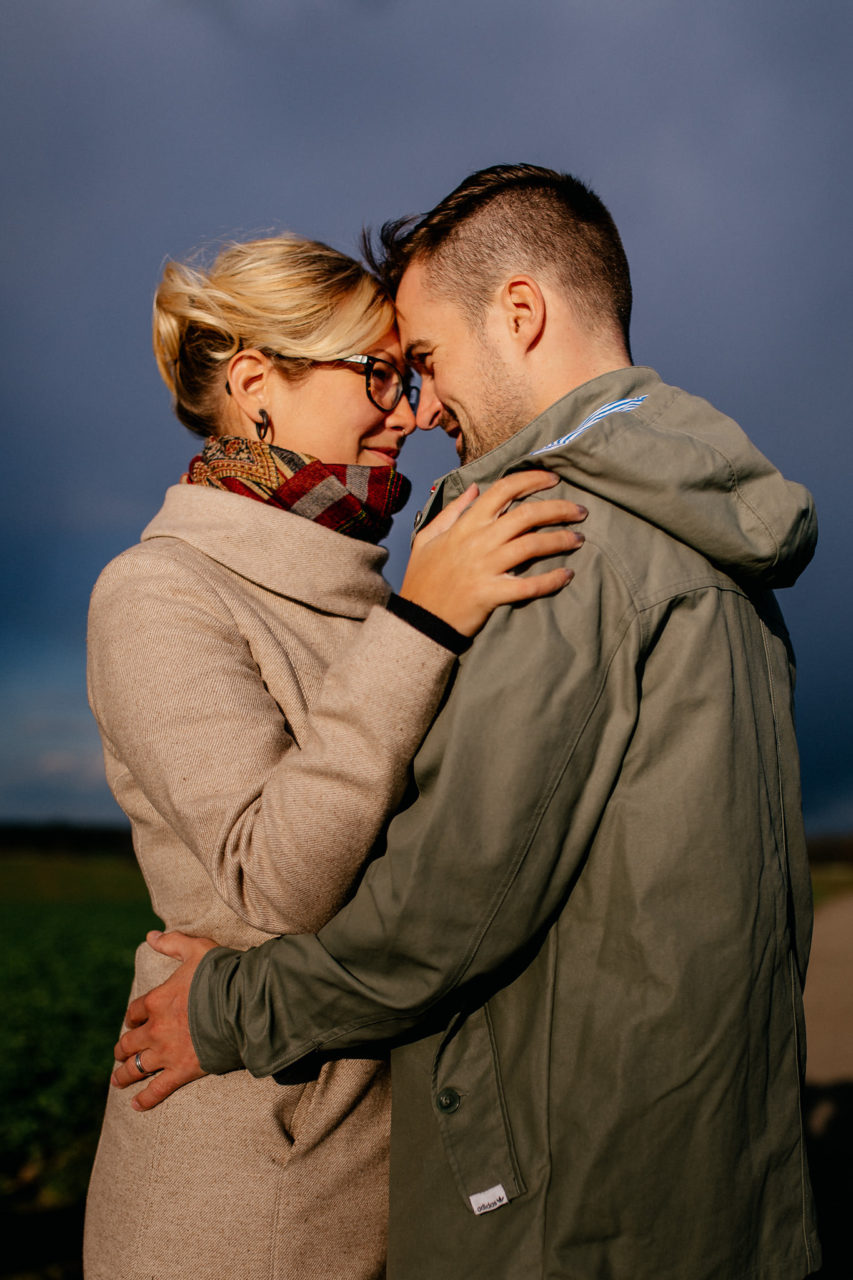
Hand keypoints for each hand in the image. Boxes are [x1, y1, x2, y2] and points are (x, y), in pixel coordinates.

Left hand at [111, 930, 217, 1110]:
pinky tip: (135, 1105)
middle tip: (119, 1054)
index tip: (134, 1021)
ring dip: (123, 1075)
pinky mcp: (182, 1071)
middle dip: (122, 1049)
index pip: (134, 1011)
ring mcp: (167, 1052)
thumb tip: (150, 935)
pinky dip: (145, 1099)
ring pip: (135, 1068)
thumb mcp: (196, 949)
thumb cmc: (221, 974)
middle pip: (128, 1043)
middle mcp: (155, 1028)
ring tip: (117, 1080)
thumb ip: (172, 942)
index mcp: (156, 1000)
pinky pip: (157, 1090)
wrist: (242, 1003)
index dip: (133, 1016)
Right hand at [399, 471, 586, 635]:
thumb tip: (475, 488)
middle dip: (559, 509)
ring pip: (532, 545)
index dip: (531, 479)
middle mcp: (478, 542)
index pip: (502, 490)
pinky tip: (566, 575)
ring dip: (561, 540)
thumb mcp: (427, 538)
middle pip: (526, 515)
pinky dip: (551, 580)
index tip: (553, 479)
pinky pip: (528, 585)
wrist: (418, 619)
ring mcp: (485, 568)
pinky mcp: (491, 594)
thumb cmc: (423, 579)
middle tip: (580, 511)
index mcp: (465, 525)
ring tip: (579, 539)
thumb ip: (452, 511)